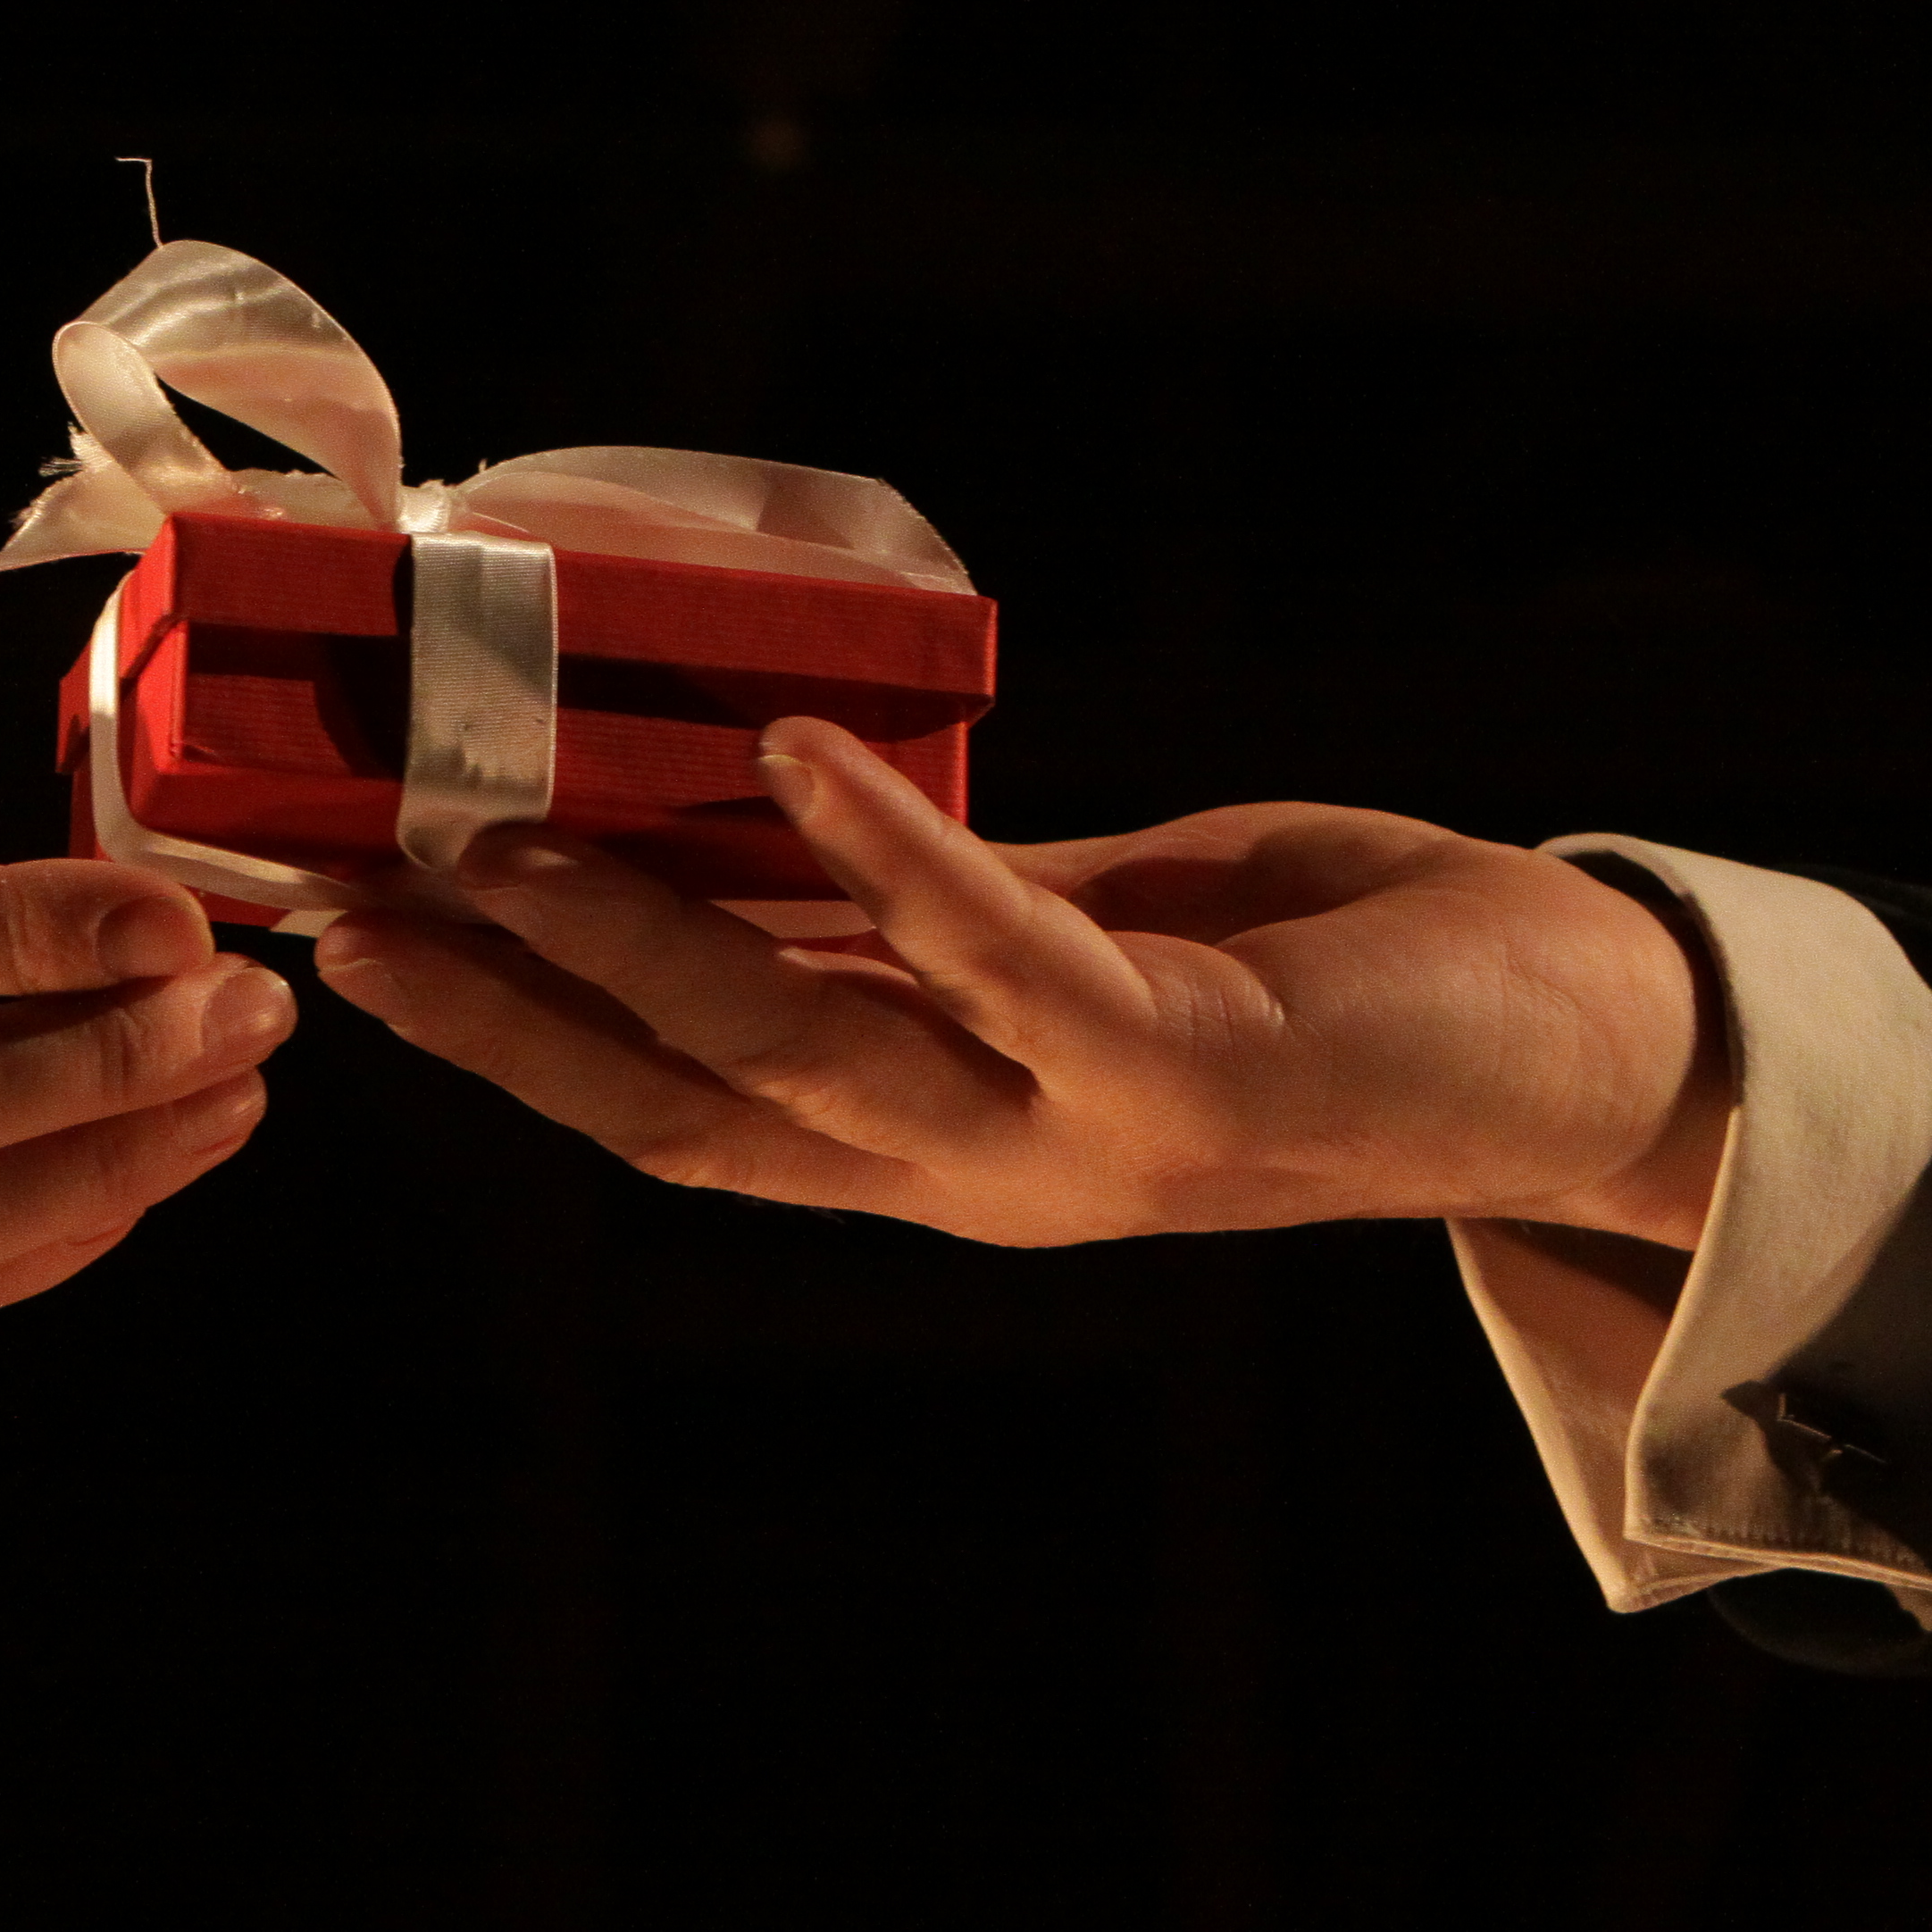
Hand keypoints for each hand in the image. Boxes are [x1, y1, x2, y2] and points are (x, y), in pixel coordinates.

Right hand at [308, 715, 1722, 1253]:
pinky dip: (890, 859)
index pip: (667, 1111)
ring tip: (500, 831)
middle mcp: (979, 1178)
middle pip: (690, 1106)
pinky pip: (1007, 961)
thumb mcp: (1067, 938)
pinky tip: (785, 753)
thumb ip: (909, 913)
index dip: (501, 1041)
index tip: (348, 940)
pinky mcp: (1189, 1072)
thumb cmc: (1315, 969)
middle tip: (343, 901)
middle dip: (508, 1011)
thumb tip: (719, 799)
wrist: (1588, 1055)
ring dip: (640, 941)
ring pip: (810, 1056)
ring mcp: (1078, 1144)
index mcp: (932, 1149)